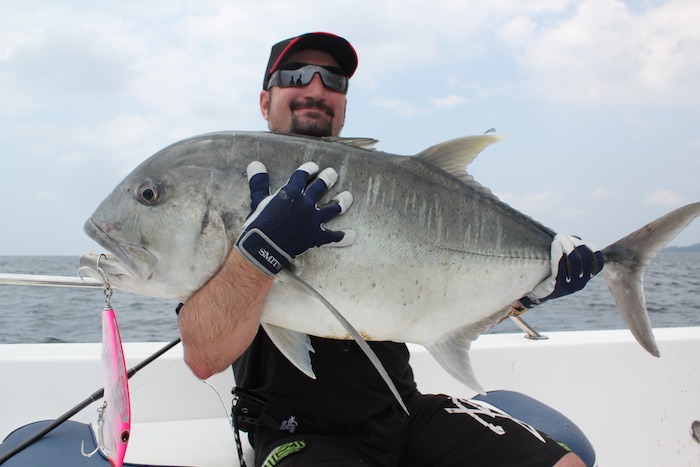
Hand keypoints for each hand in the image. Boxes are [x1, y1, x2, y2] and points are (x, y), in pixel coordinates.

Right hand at [235, 161, 354, 275]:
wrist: (263, 249)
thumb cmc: (258, 225)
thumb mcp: (257, 201)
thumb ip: (259, 182)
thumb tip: (255, 163)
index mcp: (291, 192)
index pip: (303, 175)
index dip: (309, 169)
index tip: (314, 167)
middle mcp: (306, 203)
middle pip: (322, 186)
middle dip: (329, 178)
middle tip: (333, 174)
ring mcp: (314, 220)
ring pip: (334, 208)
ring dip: (342, 201)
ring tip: (348, 196)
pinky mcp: (317, 237)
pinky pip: (333, 237)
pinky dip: (343, 237)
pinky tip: (352, 235)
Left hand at [519, 234, 603, 307]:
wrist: (536, 294)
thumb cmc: (551, 277)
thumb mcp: (566, 269)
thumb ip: (573, 258)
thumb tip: (574, 237)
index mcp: (585, 279)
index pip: (599, 263)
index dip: (593, 249)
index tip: (582, 240)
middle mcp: (580, 283)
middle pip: (585, 258)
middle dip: (576, 243)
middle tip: (563, 235)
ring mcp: (569, 285)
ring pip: (573, 260)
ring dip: (566, 244)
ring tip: (558, 236)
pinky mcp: (556, 284)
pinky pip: (558, 266)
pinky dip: (557, 252)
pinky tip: (555, 243)